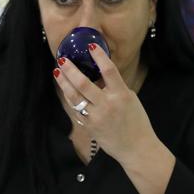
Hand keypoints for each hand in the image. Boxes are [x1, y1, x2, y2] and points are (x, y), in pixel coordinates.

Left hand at [54, 46, 162, 161]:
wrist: (136, 148)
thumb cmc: (136, 122)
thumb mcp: (130, 99)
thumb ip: (115, 87)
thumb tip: (100, 74)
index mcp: (121, 95)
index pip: (109, 70)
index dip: (98, 56)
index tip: (90, 45)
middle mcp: (107, 104)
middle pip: (83, 83)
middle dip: (70, 70)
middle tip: (62, 59)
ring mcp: (96, 116)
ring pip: (74, 96)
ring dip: (64, 83)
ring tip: (57, 72)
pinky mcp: (89, 126)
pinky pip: (75, 109)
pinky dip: (69, 98)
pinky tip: (64, 90)